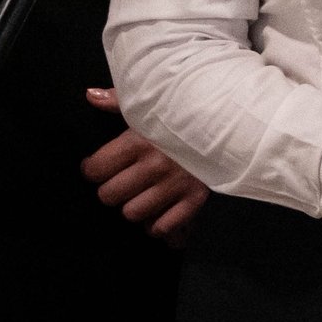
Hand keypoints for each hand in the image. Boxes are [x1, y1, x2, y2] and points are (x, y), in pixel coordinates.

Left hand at [82, 88, 207, 246]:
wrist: (231, 117)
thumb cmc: (185, 108)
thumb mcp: (152, 99)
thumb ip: (119, 99)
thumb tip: (90, 95)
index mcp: (138, 140)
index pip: (97, 168)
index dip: (92, 169)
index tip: (95, 166)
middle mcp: (154, 165)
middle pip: (110, 195)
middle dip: (109, 189)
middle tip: (118, 181)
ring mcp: (175, 185)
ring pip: (132, 214)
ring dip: (133, 206)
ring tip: (139, 195)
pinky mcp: (194, 199)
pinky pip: (163, 226)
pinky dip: (157, 224)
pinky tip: (158, 210)